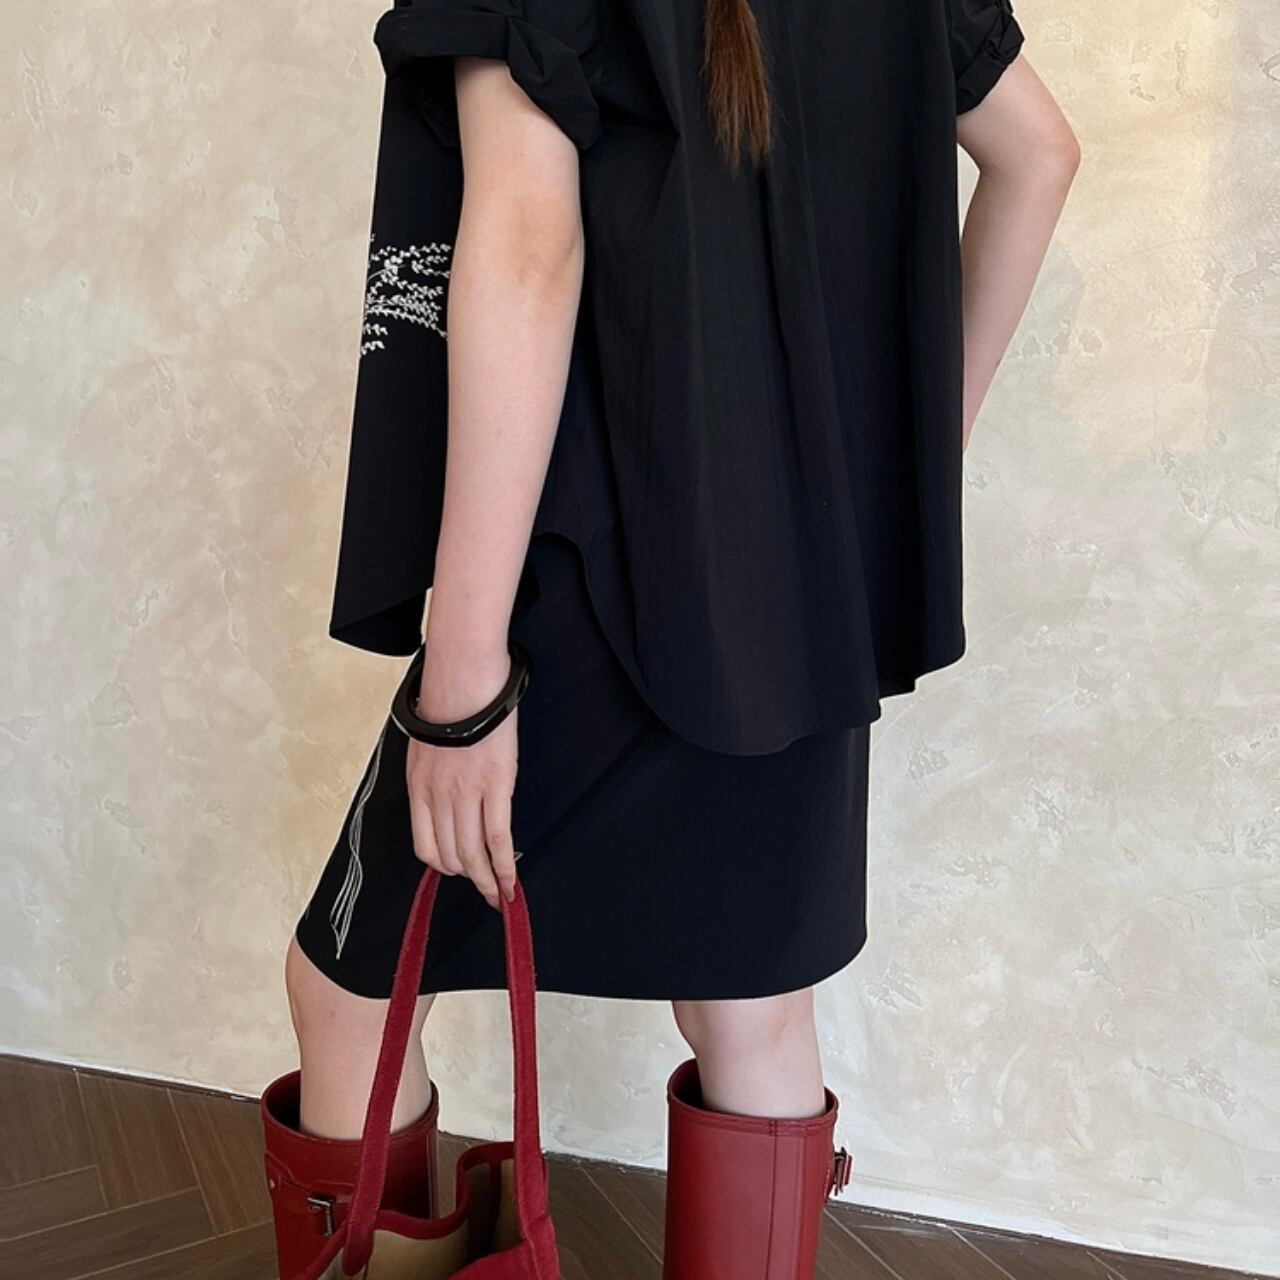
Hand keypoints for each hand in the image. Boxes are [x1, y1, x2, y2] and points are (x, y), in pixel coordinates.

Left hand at [405, 654, 519, 911]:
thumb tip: (449, 792)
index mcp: (419, 789)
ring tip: (500, 894)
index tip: (459, 872)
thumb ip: (434, 774)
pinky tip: (511, 879)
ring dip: (487, 880)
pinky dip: (504, 865)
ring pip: (473, 853)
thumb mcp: (427, 744)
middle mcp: (438, 799)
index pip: (425, 844)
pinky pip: (497, 838)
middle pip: (450, 855)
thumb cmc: (449, 702)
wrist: (464, 680)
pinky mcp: (495, 788)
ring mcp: (466, 795)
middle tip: (486, 889)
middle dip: (469, 877)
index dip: (444, 865)